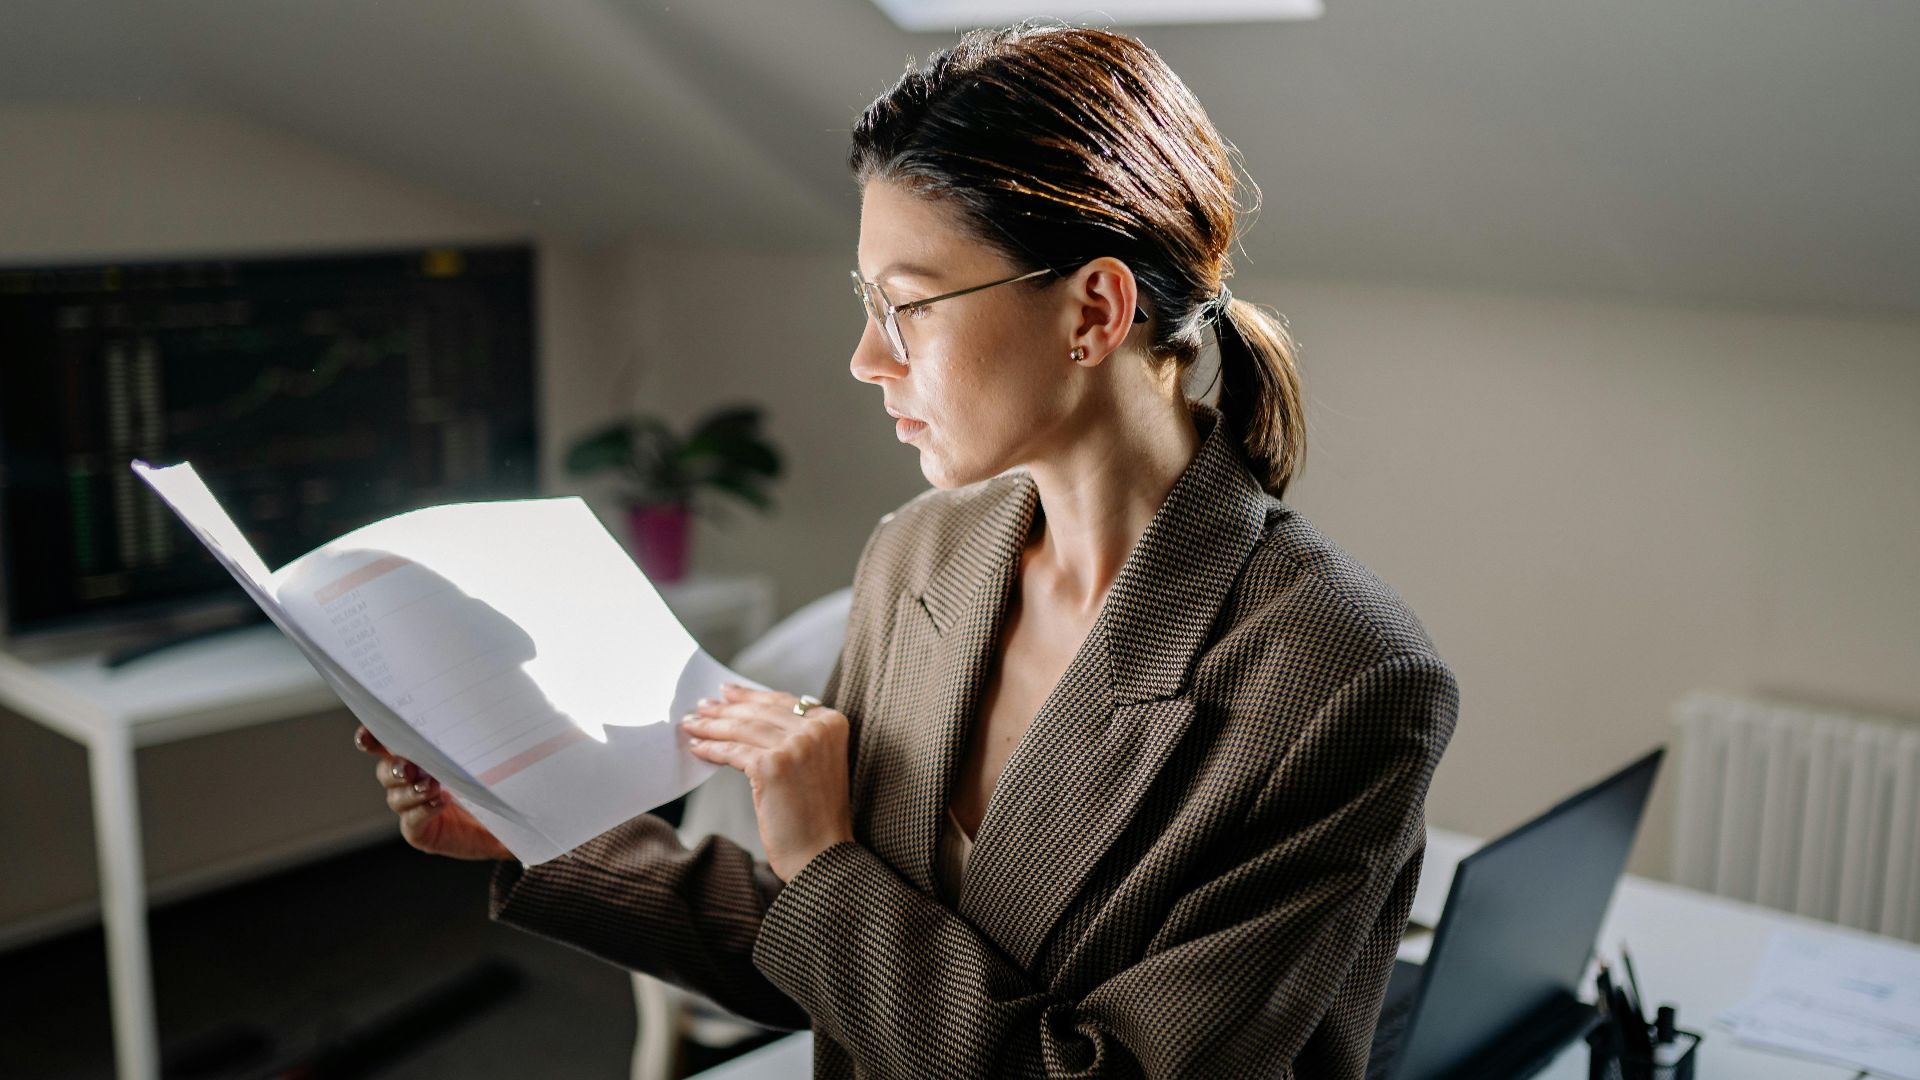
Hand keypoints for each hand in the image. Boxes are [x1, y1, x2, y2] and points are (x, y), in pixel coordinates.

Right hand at [353, 725, 513, 861]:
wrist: (515, 821)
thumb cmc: (500, 781)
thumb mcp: (489, 754)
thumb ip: (474, 738)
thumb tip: (476, 711)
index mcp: (422, 756)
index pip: (388, 744)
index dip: (373, 738)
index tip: (368, 736)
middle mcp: (411, 782)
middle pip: (386, 770)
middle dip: (394, 768)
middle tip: (410, 768)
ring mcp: (414, 809)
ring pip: (396, 797)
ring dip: (411, 791)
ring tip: (433, 787)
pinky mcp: (422, 833)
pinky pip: (411, 821)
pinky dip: (422, 811)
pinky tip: (439, 802)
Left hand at [680, 684, 854, 881]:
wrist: (824, 855)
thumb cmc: (816, 816)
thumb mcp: (816, 764)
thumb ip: (798, 737)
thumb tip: (751, 716)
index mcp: (833, 723)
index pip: (782, 702)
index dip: (751, 696)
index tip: (727, 692)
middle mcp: (817, 729)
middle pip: (760, 713)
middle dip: (726, 709)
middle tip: (702, 706)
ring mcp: (796, 745)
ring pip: (743, 729)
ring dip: (712, 726)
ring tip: (691, 724)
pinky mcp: (772, 765)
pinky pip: (733, 752)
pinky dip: (711, 749)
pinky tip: (697, 748)